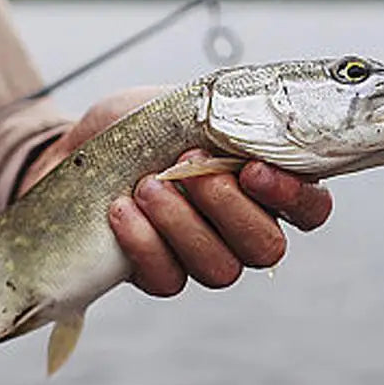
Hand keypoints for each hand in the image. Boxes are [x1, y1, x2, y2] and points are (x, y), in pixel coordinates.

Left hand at [19, 87, 332, 295]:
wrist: (74, 152)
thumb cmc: (137, 126)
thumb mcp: (184, 104)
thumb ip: (227, 115)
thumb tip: (256, 116)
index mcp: (261, 187)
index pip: (310, 209)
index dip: (293, 198)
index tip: (250, 169)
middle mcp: (240, 230)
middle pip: (267, 248)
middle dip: (228, 208)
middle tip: (188, 167)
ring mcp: (200, 257)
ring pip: (220, 270)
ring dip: (183, 225)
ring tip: (147, 185)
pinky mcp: (158, 274)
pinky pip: (168, 280)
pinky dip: (145, 243)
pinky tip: (121, 210)